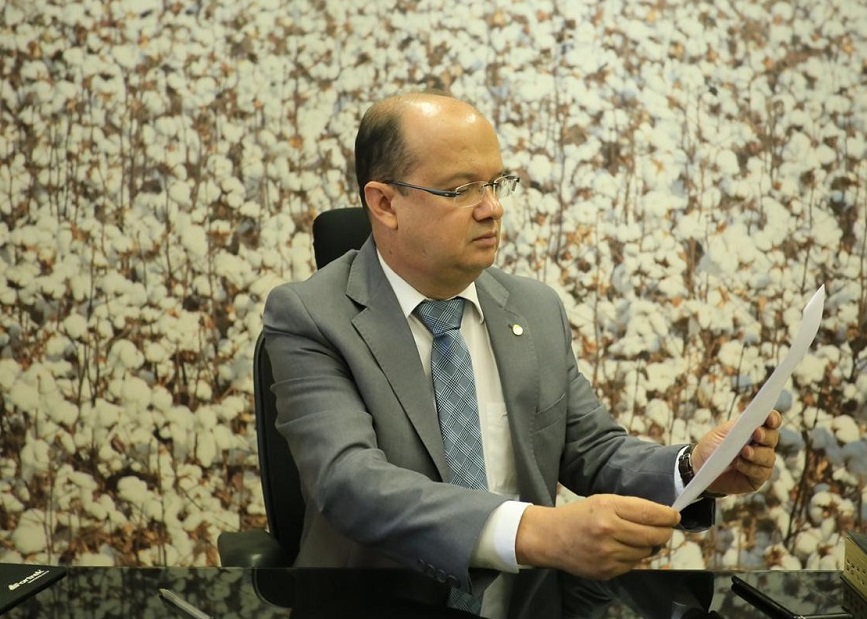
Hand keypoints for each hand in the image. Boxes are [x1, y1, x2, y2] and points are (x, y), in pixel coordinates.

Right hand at [515, 494, 679, 579]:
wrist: (550, 538)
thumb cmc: (578, 515)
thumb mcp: (602, 501)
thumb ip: (630, 508)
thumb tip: (662, 517)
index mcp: (607, 508)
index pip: (650, 513)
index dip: (668, 515)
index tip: (675, 516)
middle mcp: (608, 531)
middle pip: (654, 535)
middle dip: (664, 532)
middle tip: (664, 529)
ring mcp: (607, 554)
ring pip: (646, 552)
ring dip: (647, 545)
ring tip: (635, 538)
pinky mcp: (606, 571)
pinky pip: (633, 565)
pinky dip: (633, 557)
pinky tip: (621, 549)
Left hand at [694, 409, 780, 495]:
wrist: (699, 467)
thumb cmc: (712, 446)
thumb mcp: (721, 433)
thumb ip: (738, 426)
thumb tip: (752, 420)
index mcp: (754, 429)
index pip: (771, 421)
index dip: (773, 419)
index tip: (770, 419)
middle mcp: (762, 445)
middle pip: (772, 438)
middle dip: (765, 436)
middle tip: (756, 434)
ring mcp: (761, 462)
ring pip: (769, 457)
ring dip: (757, 454)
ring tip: (744, 452)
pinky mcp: (757, 478)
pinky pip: (761, 472)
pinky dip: (750, 467)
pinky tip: (738, 464)